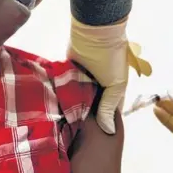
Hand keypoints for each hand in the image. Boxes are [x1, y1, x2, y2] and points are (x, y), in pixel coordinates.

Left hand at [67, 16, 150, 133]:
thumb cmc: (112, 58)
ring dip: (72, 108)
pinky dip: (62, 96)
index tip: (93, 139)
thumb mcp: (116, 85)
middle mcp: (98, 86)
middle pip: (90, 108)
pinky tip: (55, 109)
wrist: (96, 33)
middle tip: (75, 135)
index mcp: (112, 90)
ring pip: (77, 99)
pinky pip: (65, 88)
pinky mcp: (69, 73)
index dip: (102, 125)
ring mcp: (83, 80)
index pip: (108, 112)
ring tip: (63, 126)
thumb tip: (109, 131)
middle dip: (85, 118)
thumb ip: (110, 107)